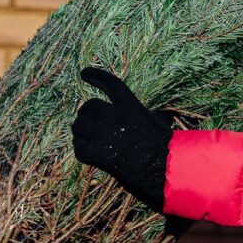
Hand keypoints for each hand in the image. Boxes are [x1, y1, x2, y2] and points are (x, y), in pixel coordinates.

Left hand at [71, 66, 173, 213]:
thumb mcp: (156, 122)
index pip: (109, 83)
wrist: (162, 169)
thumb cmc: (164, 146)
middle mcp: (114, 116)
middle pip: (88, 107)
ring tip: (90, 138)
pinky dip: (82, 149)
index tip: (84, 73)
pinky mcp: (96, 154)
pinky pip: (78, 146)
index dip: (96, 76)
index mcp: (130, 106)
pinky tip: (92, 153)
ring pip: (78, 126)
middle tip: (90, 122)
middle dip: (87, 114)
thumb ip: (139, 114)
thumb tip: (142, 114)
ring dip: (81, 131)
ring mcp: (103, 135)